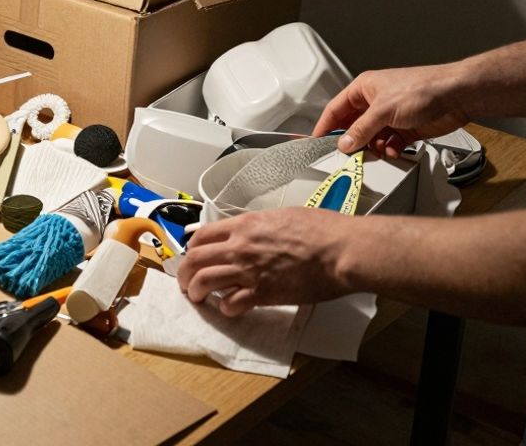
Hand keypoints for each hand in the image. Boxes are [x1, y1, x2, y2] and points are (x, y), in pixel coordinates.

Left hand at [178, 207, 354, 316]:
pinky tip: (229, 308)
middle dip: (185, 273)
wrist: (341, 250)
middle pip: (195, 260)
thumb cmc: (321, 229)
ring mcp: (249, 271)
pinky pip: (231, 304)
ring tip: (197, 298)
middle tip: (186, 282)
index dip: (191, 248)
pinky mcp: (263, 293)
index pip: (202, 235)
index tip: (191, 256)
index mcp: (244, 225)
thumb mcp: (282, 216)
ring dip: (196, 292)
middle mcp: (240, 247)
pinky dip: (225, 308)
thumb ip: (259, 225)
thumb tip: (251, 230)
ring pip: (204, 282)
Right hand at [312, 64, 470, 156]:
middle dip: (352, 140)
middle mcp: (376, 102)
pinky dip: (390, 150)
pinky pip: (390, 143)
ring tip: (376, 153)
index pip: (336, 109)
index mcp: (364, 89)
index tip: (317, 142)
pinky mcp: (406, 128)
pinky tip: (394, 151)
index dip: (325, 125)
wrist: (457, 96)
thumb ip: (361, 130)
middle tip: (347, 154)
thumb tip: (344, 143)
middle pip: (354, 125)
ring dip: (373, 148)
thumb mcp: (383, 110)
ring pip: (372, 137)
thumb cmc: (423, 89)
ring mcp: (391, 116)